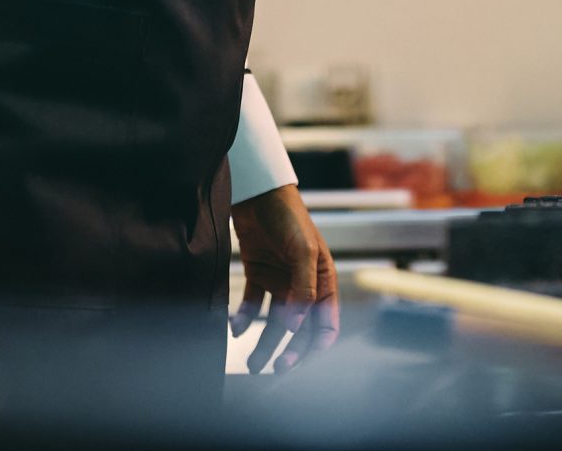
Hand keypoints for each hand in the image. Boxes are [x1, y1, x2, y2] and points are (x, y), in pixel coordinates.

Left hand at [228, 184, 337, 373]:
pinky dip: (244, 318)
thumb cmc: (288, 215)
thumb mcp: (304, 250)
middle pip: (299, 328)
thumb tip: (296, 326)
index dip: (316, 346)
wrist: (257, 191)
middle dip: (290, 351)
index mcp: (323, 280)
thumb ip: (303, 288)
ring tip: (253, 364)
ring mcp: (279, 280)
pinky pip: (252, 304)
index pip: (325, 323)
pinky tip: (235, 328)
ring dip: (265, 343)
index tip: (301, 363)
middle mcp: (302, 284)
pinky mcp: (258, 274)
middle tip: (276, 370)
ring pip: (274, 321)